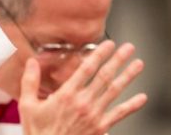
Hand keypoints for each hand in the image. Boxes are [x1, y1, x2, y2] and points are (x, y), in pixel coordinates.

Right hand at [19, 41, 147, 134]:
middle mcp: (83, 103)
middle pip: (105, 76)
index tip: (109, 44)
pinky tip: (142, 98)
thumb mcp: (28, 107)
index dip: (100, 54)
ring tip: (138, 64)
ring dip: (128, 76)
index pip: (87, 69)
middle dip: (118, 60)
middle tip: (129, 48)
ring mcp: (94, 115)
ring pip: (114, 91)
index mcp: (66, 95)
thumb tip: (31, 62)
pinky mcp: (100, 128)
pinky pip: (119, 114)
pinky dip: (132, 106)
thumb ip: (30, 82)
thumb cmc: (39, 133)